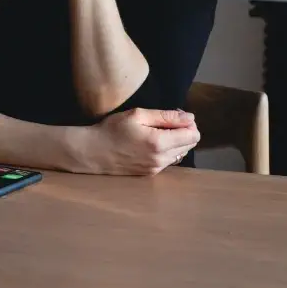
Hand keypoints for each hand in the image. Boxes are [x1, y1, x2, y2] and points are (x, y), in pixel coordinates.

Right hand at [77, 108, 199, 175]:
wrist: (93, 152)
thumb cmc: (112, 129)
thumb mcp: (137, 115)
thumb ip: (166, 116)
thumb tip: (190, 118)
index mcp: (160, 143)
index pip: (193, 135)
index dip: (188, 122)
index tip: (175, 115)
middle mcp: (162, 158)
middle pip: (190, 144)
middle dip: (184, 130)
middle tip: (166, 121)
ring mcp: (157, 168)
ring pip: (181, 153)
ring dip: (176, 141)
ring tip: (158, 131)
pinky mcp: (151, 173)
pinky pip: (169, 160)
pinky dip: (167, 150)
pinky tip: (152, 142)